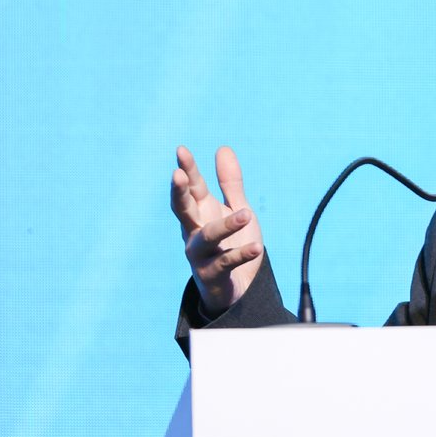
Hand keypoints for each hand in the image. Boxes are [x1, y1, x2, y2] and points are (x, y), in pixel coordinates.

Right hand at [171, 145, 264, 315]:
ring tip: (247, 214)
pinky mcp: (213, 274)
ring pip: (208, 238)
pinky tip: (258, 248)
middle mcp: (195, 232)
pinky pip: (228, 263)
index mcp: (200, 213)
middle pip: (183, 210)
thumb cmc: (231, 243)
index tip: (181, 150)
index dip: (187, 170)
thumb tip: (223, 148)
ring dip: (225, 226)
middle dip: (179, 193)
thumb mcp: (234, 208)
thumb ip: (230, 183)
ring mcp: (201, 255)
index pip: (192, 188)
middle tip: (178, 175)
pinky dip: (242, 255)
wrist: (235, 288)